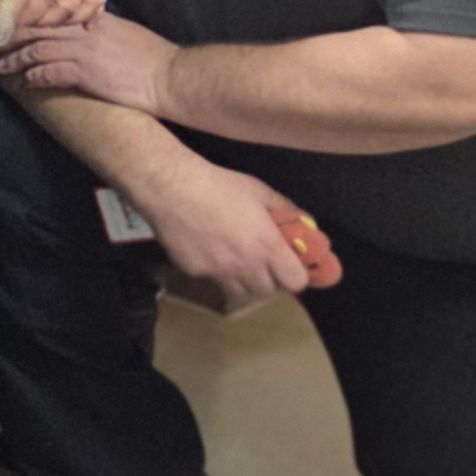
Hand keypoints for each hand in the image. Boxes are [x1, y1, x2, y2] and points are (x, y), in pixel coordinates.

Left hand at [0, 6, 180, 116]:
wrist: (170, 77)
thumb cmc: (153, 59)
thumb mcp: (125, 33)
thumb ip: (101, 29)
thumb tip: (87, 29)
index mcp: (93, 19)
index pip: (52, 13)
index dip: (28, 19)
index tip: (11, 24)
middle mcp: (84, 31)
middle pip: (37, 28)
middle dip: (12, 36)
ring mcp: (83, 51)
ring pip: (37, 49)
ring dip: (15, 59)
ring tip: (1, 66)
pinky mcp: (84, 73)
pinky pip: (48, 72)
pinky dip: (33, 77)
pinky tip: (24, 82)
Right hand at [138, 156, 326, 307]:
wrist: (170, 187)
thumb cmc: (218, 184)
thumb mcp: (258, 190)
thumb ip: (286, 209)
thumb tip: (306, 223)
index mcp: (267, 245)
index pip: (296, 282)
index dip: (296, 276)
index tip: (290, 266)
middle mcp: (245, 265)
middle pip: (268, 291)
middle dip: (268, 278)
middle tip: (261, 260)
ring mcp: (218, 272)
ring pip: (240, 291)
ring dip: (243, 280)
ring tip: (234, 259)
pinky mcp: (194, 272)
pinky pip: (212, 279)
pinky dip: (214, 270)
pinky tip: (205, 249)